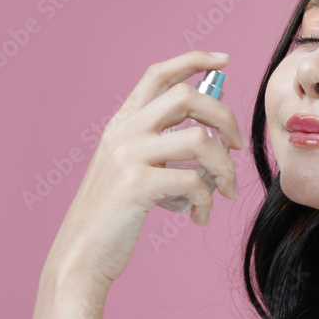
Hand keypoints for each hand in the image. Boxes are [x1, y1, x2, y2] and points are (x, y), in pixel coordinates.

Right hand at [41, 50, 248, 295]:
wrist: (80, 258)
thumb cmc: (113, 219)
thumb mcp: (129, 171)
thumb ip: (159, 148)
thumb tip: (211, 137)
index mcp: (121, 124)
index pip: (159, 74)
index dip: (194, 60)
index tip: (224, 60)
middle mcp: (122, 132)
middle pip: (187, 96)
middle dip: (225, 117)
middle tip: (238, 147)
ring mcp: (127, 156)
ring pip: (199, 139)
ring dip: (224, 168)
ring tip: (226, 192)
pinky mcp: (136, 185)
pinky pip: (194, 181)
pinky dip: (207, 200)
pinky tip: (199, 218)